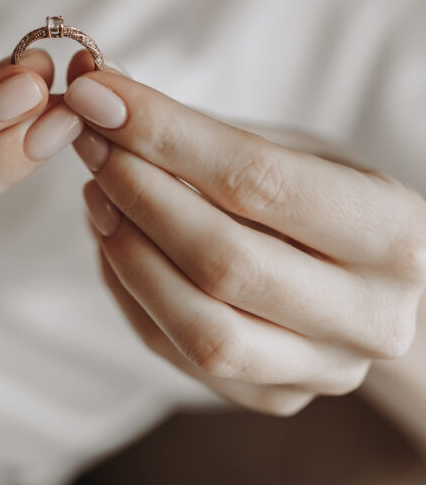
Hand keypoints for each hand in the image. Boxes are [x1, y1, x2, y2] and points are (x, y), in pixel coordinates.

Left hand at [63, 52, 425, 414]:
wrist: (365, 280)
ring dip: (127, 252)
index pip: (259, 181)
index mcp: (393, 232)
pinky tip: (112, 240)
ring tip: (95, 195)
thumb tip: (99, 86)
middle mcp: (371, 315)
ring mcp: (324, 368)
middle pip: (225, 261)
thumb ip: (201, 129)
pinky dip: (128, 291)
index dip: (165, 135)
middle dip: (138, 193)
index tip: (98, 97)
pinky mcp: (276, 397)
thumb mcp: (291, 149)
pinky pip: (176, 352)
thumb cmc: (321, 198)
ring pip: (200, 328)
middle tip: (90, 144)